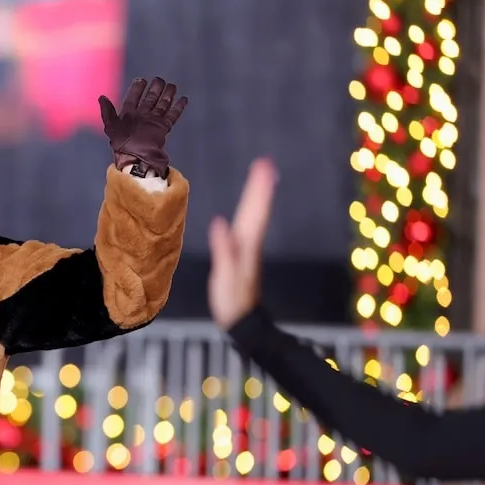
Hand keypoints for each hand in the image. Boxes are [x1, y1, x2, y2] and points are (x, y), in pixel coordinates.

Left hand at [99, 77, 186, 176]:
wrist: (136, 159)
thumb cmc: (121, 145)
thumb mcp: (111, 126)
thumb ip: (107, 111)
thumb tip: (101, 97)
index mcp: (128, 115)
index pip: (133, 98)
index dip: (137, 89)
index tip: (141, 79)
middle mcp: (141, 117)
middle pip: (150, 99)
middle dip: (155, 89)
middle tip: (159, 79)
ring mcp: (153, 122)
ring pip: (162, 105)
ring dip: (167, 95)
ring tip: (172, 86)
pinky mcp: (163, 129)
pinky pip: (172, 116)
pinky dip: (178, 107)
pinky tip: (183, 99)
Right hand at [208, 158, 276, 329]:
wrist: (242, 322)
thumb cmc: (232, 301)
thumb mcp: (226, 278)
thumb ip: (224, 251)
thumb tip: (220, 222)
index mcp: (245, 244)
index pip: (253, 212)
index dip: (257, 190)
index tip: (263, 167)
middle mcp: (249, 242)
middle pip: (256, 210)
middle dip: (259, 186)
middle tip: (264, 163)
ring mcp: (247, 248)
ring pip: (254, 216)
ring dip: (258, 196)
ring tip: (261, 176)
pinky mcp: (242, 254)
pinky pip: (248, 226)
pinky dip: (250, 212)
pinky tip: (249, 207)